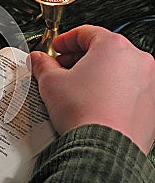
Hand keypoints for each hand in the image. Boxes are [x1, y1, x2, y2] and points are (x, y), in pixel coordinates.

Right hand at [30, 25, 154, 153]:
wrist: (103, 149)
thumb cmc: (85, 114)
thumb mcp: (51, 83)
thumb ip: (43, 65)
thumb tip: (38, 60)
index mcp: (113, 47)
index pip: (85, 33)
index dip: (65, 39)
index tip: (56, 47)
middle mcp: (136, 60)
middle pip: (102, 50)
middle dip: (78, 57)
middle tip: (61, 67)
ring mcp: (148, 82)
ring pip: (116, 69)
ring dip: (95, 73)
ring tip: (75, 87)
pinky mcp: (151, 103)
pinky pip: (127, 88)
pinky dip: (110, 89)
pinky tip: (92, 101)